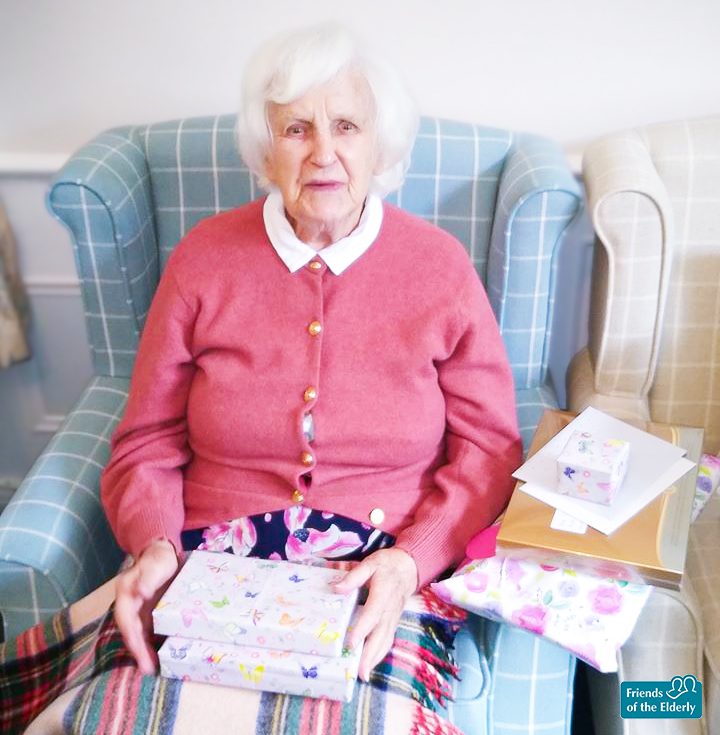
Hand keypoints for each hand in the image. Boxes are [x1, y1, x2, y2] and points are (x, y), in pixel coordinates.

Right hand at [114, 538, 178, 674]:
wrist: (161, 551)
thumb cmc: (159, 558)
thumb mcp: (155, 565)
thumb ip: (148, 578)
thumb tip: (141, 592)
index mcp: (125, 593)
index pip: (126, 620)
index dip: (132, 637)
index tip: (139, 652)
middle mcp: (127, 604)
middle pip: (130, 630)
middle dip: (137, 651)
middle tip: (147, 669)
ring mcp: (136, 609)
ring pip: (136, 633)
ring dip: (142, 651)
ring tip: (152, 669)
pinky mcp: (145, 611)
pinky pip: (145, 630)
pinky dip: (149, 643)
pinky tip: (157, 655)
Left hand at [333, 548, 417, 681]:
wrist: (409, 567)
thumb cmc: (386, 565)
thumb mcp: (371, 563)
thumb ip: (355, 576)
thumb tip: (337, 588)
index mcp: (383, 593)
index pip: (372, 614)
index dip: (362, 629)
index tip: (351, 643)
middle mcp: (390, 609)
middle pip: (380, 634)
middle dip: (370, 654)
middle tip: (359, 672)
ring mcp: (393, 617)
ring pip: (385, 640)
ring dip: (375, 659)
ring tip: (363, 675)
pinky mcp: (393, 621)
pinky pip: (388, 640)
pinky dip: (380, 654)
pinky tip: (370, 664)